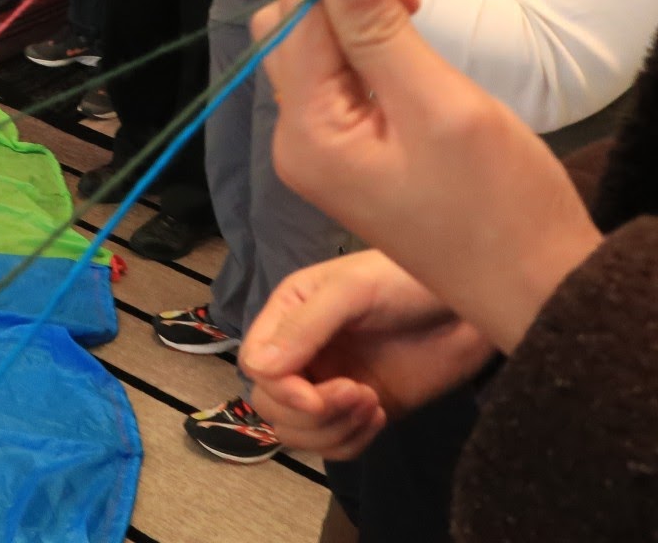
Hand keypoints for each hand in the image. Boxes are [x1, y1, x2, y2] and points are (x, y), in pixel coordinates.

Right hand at [242, 251, 495, 458]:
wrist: (470, 304)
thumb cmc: (409, 281)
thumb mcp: (352, 291)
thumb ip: (304, 327)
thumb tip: (259, 369)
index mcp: (289, 315)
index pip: (256, 365)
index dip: (283, 388)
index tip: (323, 391)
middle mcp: (303, 351)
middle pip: (271, 404)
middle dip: (310, 413)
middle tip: (359, 393)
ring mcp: (332, 383)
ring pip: (299, 432)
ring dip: (332, 430)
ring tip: (372, 403)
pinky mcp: (363, 410)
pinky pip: (336, 445)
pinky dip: (351, 442)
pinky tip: (379, 413)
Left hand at [253, 0, 603, 351]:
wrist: (537, 291)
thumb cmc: (500, 208)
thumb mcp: (441, 108)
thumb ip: (380, 32)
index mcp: (307, 132)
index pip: (305, 10)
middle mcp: (298, 136)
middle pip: (304, 18)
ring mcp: (322, 144)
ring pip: (324, 37)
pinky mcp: (350, 146)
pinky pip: (344, 68)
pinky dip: (376, 28)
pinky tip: (419, 10)